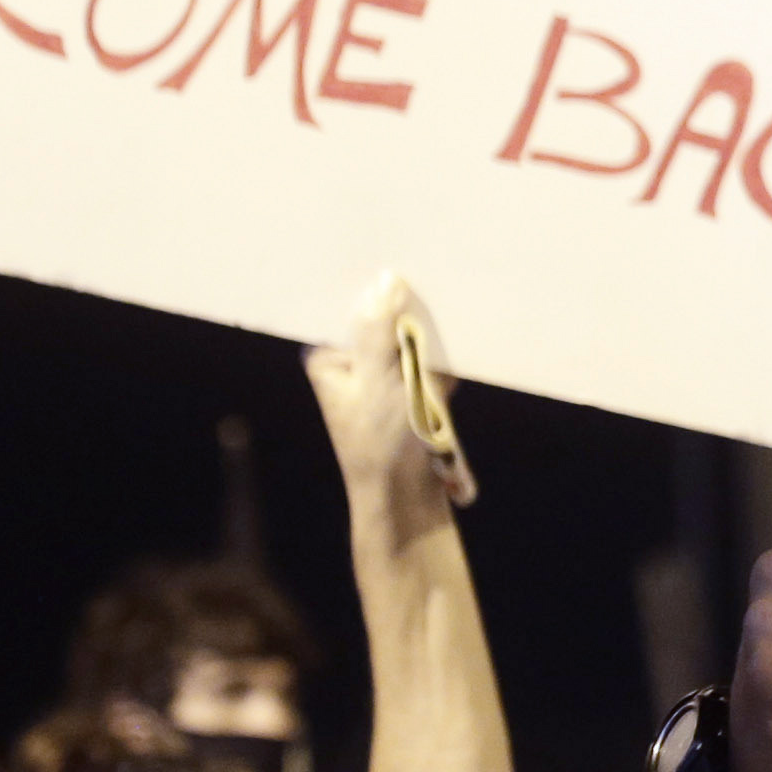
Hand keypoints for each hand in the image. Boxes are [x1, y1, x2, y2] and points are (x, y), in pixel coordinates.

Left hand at [303, 271, 473, 520]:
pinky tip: (442, 395)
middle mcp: (354, 367)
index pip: (350, 311)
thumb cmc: (378, 444)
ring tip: (430, 379)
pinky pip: (431, 368)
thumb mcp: (377, 379)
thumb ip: (378, 329)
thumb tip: (385, 280)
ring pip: (413, 344)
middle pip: (385, 323)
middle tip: (426, 316)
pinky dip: (441, 376)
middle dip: (409, 324)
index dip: (375, 291)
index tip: (399, 269)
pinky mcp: (410, 397)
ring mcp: (384, 382)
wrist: (403, 502)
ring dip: (430, 352)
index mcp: (330, 359)